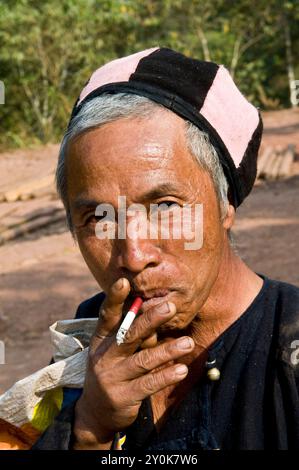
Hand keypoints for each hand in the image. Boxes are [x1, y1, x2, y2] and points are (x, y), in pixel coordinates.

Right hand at [73, 277, 193, 448]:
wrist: (95, 412)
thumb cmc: (112, 370)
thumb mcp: (114, 349)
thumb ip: (132, 332)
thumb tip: (155, 306)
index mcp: (101, 339)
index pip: (107, 316)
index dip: (114, 299)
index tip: (124, 282)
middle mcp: (103, 356)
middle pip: (129, 335)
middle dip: (150, 320)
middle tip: (171, 306)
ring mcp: (111, 378)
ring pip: (143, 360)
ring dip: (167, 350)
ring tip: (188, 342)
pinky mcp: (123, 397)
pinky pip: (148, 385)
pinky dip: (166, 376)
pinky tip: (181, 369)